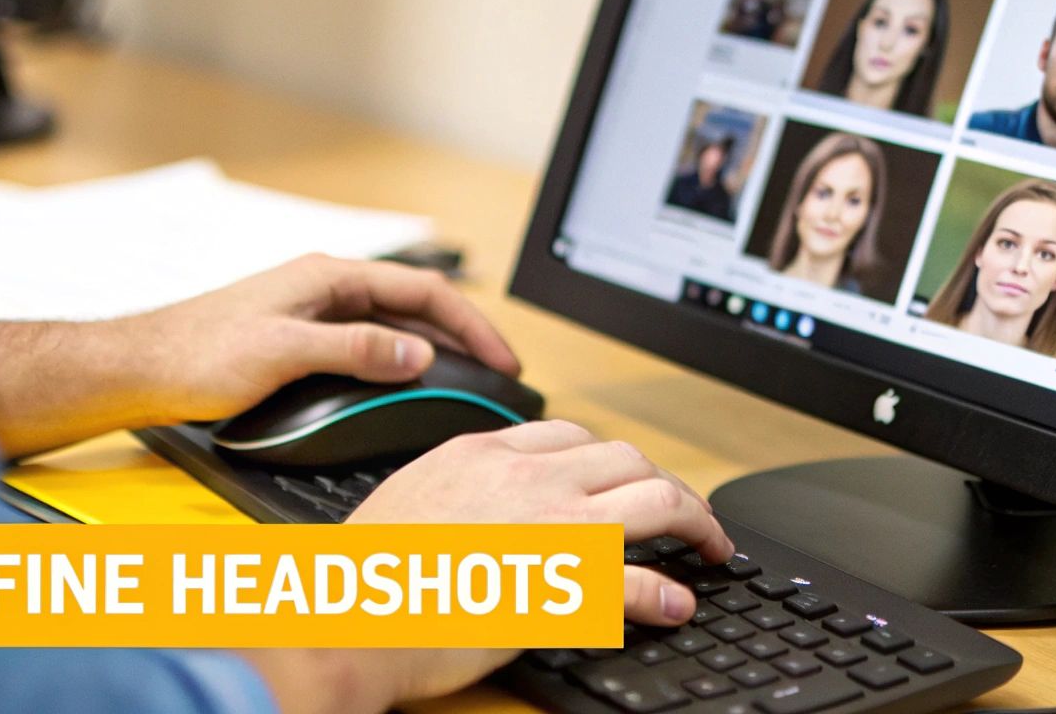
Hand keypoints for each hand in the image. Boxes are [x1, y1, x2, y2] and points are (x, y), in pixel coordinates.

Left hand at [0, 254, 518, 457]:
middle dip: (464, 332)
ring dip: (434, 345)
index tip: (501, 356)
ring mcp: (312, 308)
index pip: (423, 290)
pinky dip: (400, 357)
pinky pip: (368, 339)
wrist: (137, 368)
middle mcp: (324, 285)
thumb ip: (357, 349)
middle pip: (414, 301)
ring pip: (394, 321)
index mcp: (327, 275)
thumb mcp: (286, 352)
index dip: (471, 323)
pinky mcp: (298, 335)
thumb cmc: (196, 353)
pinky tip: (406, 379)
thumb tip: (417, 352)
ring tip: (467, 374)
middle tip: (499, 368)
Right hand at [243, 421, 733, 712]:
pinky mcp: (562, 584)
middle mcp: (524, 476)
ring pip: (653, 499)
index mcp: (482, 452)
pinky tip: (679, 603)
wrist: (345, 619)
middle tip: (686, 514)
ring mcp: (549, 526)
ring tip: (710, 545)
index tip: (631, 480)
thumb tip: (500, 509)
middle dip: (666, 483)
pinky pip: (636, 580)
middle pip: (627, 458)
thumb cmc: (366, 576)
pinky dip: (666, 593)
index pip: (574, 436)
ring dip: (694, 521)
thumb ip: (465, 488)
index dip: (616, 460)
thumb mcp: (414, 501)